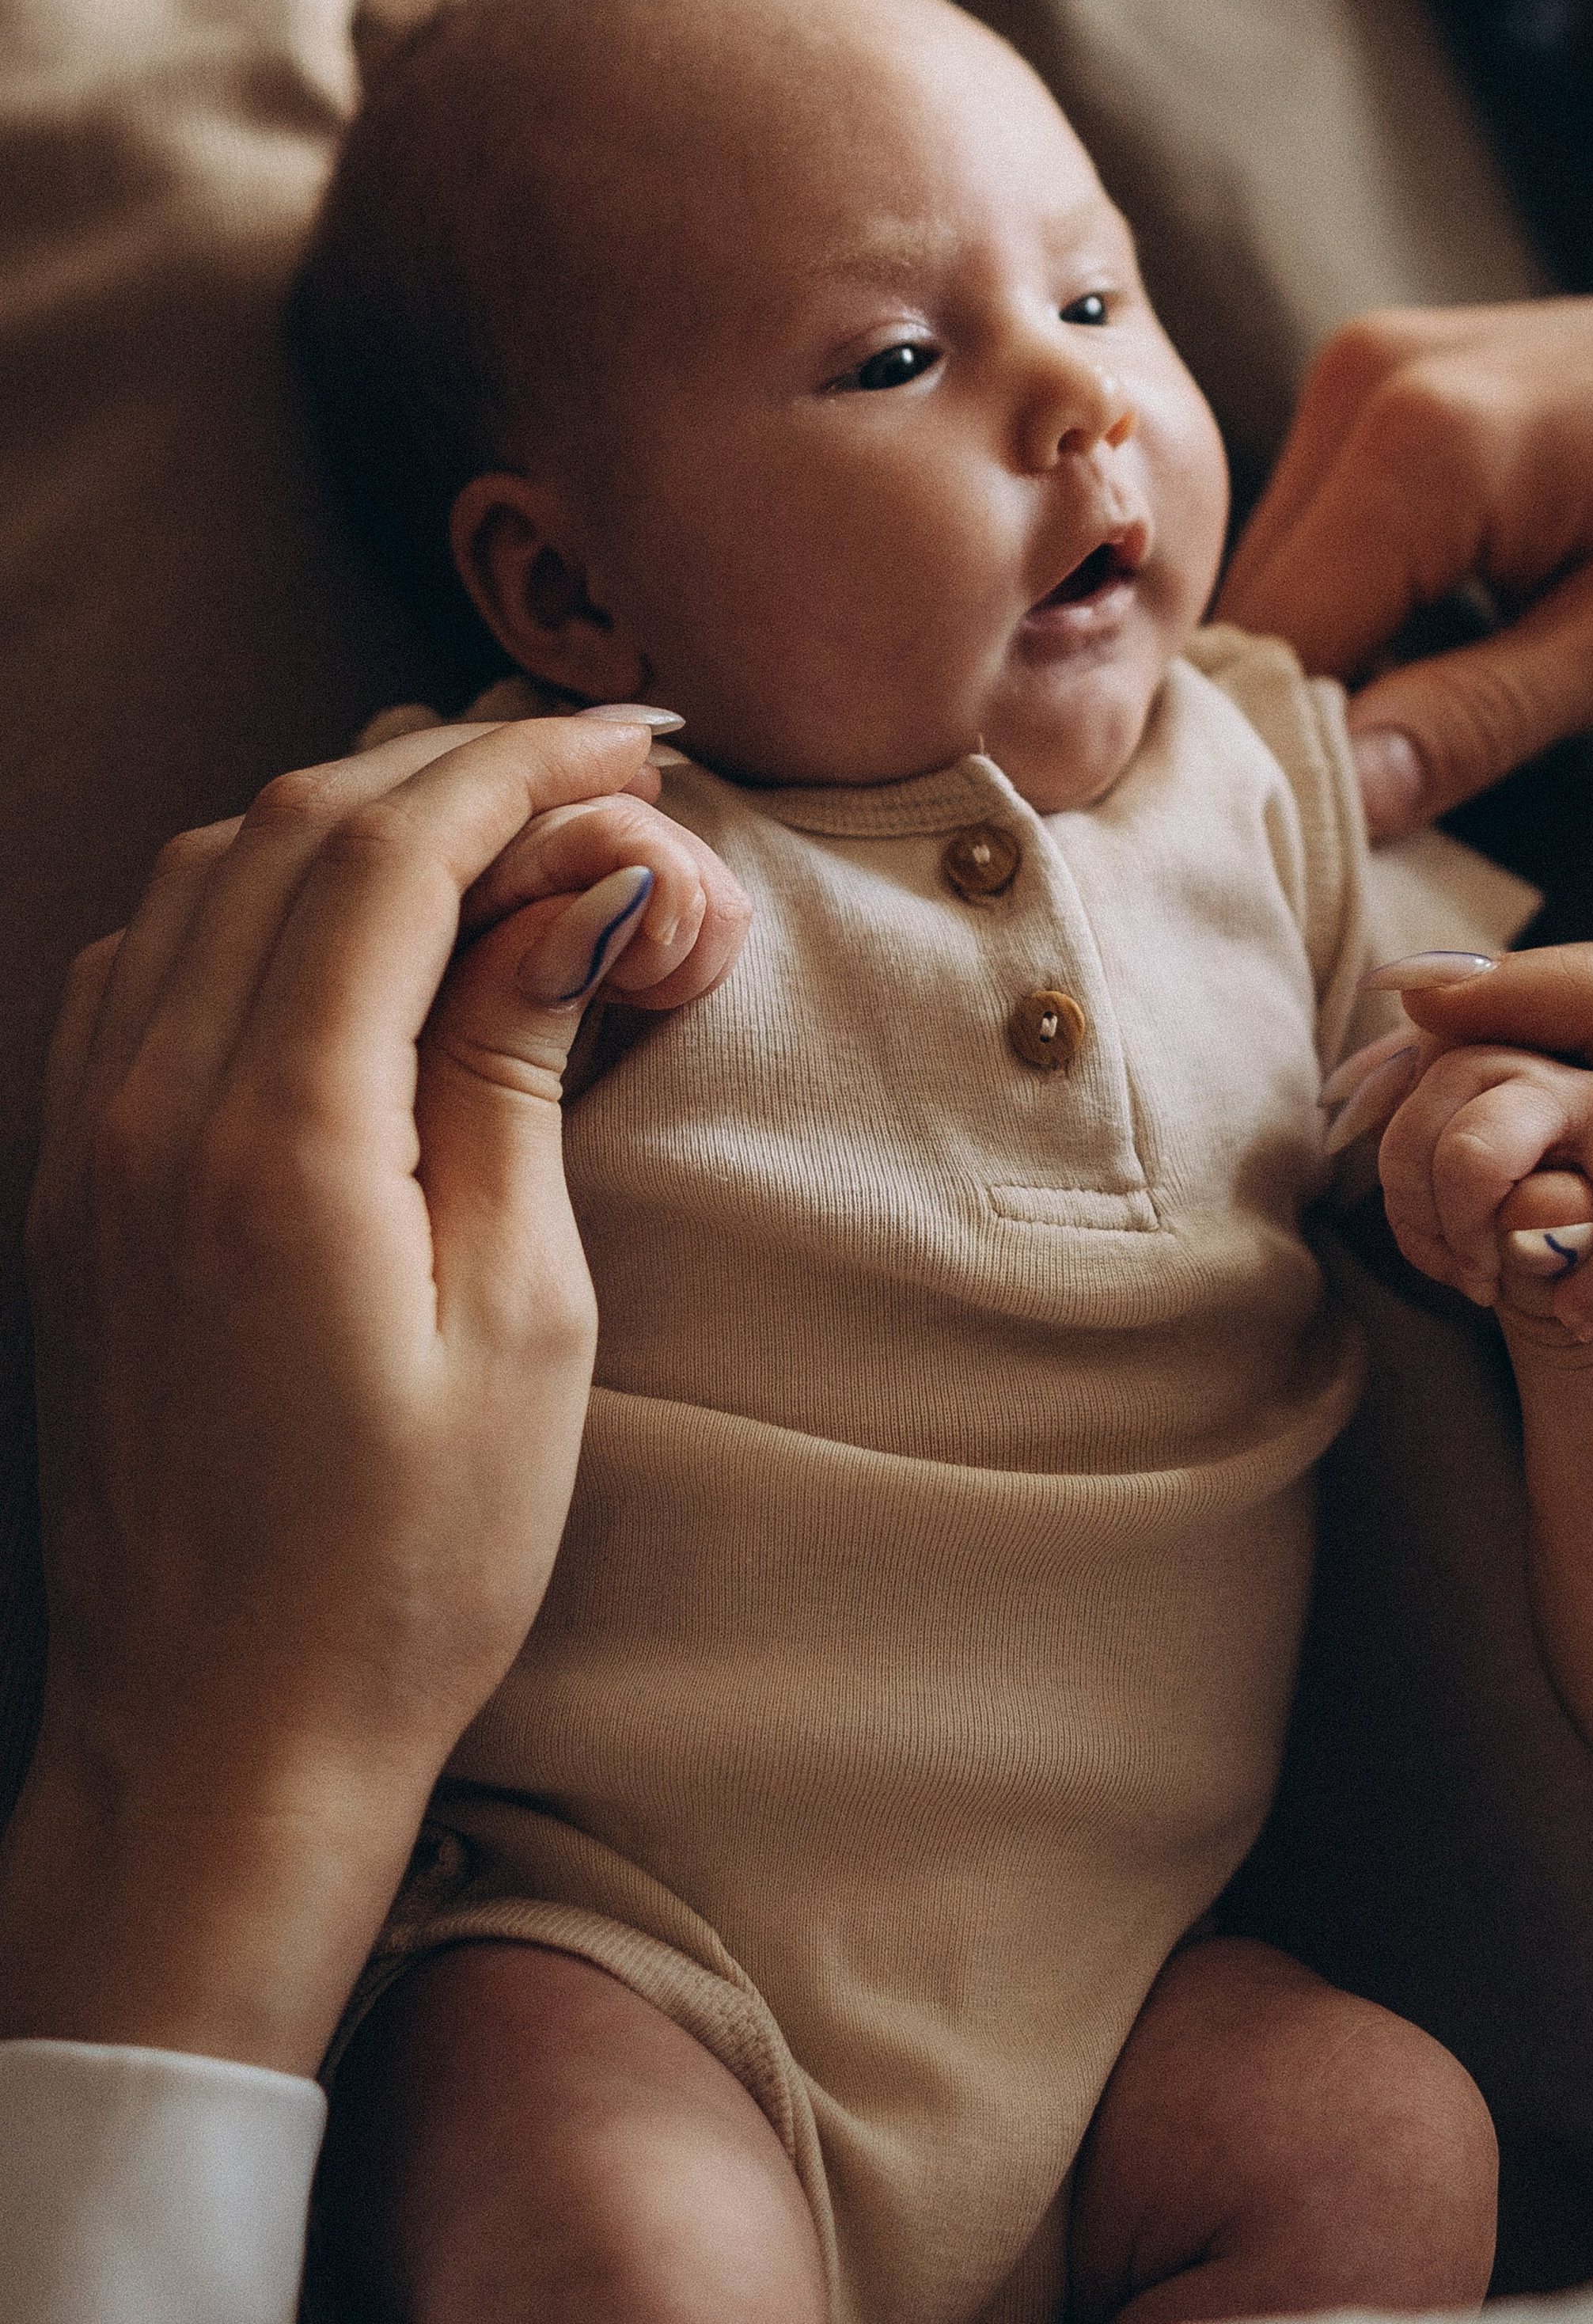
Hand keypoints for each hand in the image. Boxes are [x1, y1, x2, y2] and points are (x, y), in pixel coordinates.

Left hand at [2, 713, 744, 2075]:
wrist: (219, 1739)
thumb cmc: (404, 1565)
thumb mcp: (523, 1320)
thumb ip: (518, 1074)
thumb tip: (576, 888)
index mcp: (277, 1143)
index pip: (388, 858)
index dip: (519, 769)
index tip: (631, 744)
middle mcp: (150, 1112)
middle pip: (285, 834)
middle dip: (446, 771)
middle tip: (588, 779)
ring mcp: (87, 1146)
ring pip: (198, 877)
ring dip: (342, 822)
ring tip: (486, 842)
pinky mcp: (72, 1188)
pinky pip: (138, 963)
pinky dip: (246, 898)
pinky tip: (339, 938)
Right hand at [1218, 154, 1592, 833]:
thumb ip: (1471, 723)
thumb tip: (1341, 809)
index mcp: (1420, 446)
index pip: (1280, 645)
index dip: (1291, 765)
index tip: (1327, 863)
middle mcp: (1362, 381)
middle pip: (1257, 606)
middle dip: (1296, 721)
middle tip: (1368, 830)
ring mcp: (1364, 367)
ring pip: (1275, 570)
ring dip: (1322, 667)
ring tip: (1404, 748)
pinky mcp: (1381, 380)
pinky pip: (1317, 528)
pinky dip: (1349, 610)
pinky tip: (1418, 667)